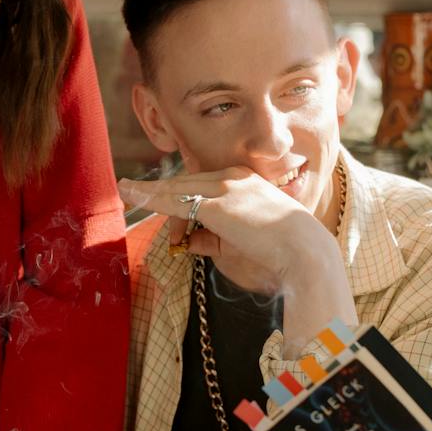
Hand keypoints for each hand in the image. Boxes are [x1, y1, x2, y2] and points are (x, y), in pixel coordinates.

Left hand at [117, 169, 330, 293]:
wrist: (305, 253)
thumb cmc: (277, 252)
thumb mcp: (238, 243)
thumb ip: (210, 239)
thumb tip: (186, 241)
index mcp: (243, 180)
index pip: (200, 184)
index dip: (178, 200)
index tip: (163, 214)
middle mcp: (233, 176)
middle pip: (185, 184)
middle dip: (161, 198)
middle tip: (134, 200)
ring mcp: (225, 187)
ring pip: (177, 188)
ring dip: (151, 195)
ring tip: (126, 192)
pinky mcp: (218, 203)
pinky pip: (176, 200)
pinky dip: (151, 197)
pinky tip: (131, 193)